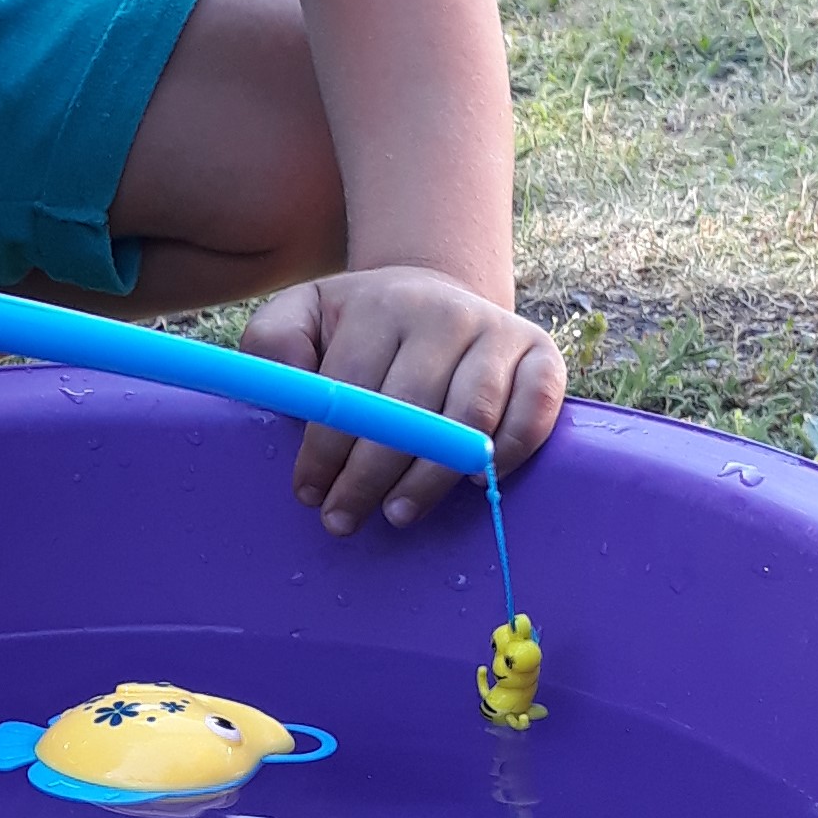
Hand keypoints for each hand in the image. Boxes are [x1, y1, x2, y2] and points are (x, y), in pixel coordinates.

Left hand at [244, 267, 564, 535]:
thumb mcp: (303, 316)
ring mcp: (499, 332)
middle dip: (369, 475)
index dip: (324, 449)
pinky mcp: (543, 354)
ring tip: (397, 512)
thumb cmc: (359, 325)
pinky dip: (509, 451)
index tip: (309, 493)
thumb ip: (274, 340)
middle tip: (343, 519)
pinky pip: (536, 409)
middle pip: (410, 409)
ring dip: (431, 476)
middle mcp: (446, 312)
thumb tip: (292, 386)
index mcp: (382, 303)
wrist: (434, 298)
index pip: (351, 387)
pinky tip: (471, 482)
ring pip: (470, 418)